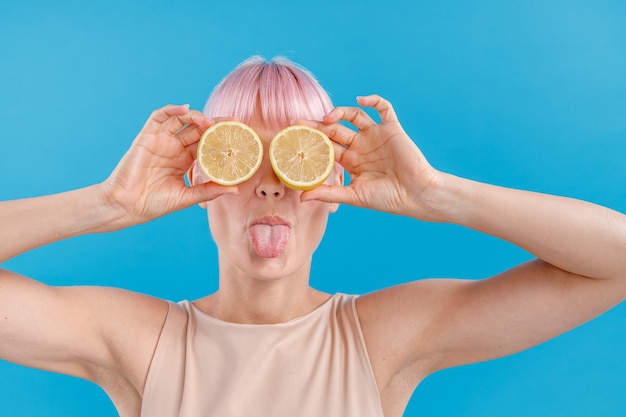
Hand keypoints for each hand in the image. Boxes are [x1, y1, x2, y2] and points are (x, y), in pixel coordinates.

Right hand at [103, 105, 236, 225]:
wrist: (126, 207)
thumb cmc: (154, 204)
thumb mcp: (187, 197)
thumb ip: (209, 191)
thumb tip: (236, 189)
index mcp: (186, 161)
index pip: (208, 143)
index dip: (222, 138)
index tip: (240, 136)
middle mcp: (175, 148)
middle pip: (199, 129)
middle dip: (216, 124)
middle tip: (233, 123)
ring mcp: (161, 140)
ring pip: (182, 120)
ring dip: (197, 117)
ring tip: (209, 122)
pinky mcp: (146, 136)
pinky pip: (159, 117)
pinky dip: (171, 109)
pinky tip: (185, 109)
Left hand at [298, 95, 439, 218]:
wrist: (416, 195)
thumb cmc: (387, 199)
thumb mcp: (354, 196)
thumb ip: (329, 194)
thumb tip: (302, 197)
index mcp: (351, 162)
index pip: (326, 147)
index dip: (311, 141)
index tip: (293, 137)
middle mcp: (361, 146)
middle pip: (334, 130)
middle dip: (316, 126)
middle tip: (297, 124)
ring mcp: (375, 136)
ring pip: (354, 116)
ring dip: (340, 112)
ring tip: (328, 118)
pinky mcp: (392, 128)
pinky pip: (383, 108)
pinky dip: (372, 100)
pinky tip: (361, 100)